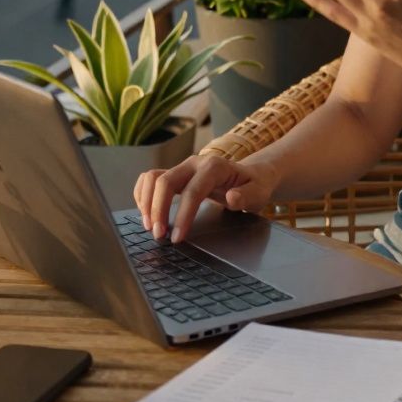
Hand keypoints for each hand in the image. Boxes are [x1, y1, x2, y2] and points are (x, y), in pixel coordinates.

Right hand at [133, 155, 277, 242]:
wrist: (250, 175)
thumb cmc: (254, 186)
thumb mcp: (258, 193)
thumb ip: (246, 196)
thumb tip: (231, 198)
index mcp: (214, 167)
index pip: (192, 191)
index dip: (182, 215)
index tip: (177, 238)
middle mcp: (194, 163)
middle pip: (165, 181)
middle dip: (158, 210)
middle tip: (159, 236)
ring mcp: (182, 167)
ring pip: (152, 178)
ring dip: (146, 202)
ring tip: (150, 227)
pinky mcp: (174, 173)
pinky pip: (149, 179)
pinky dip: (143, 195)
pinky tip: (147, 214)